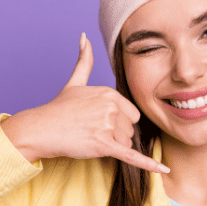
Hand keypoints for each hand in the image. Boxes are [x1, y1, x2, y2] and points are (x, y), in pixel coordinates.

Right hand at [1, 32, 169, 173]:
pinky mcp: (104, 145)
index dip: (118, 122)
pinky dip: (149, 164)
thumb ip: (84, 59)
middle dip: (116, 135)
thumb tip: (84, 36)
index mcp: (110, 93)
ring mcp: (108, 127)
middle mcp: (111, 107)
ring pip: (127, 143)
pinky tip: (164, 170)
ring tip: (91, 140)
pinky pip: (132, 156)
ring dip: (113, 147)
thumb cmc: (58, 109)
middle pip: (130, 129)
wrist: (42, 129)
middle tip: (93, 132)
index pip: (131, 114)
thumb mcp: (75, 81)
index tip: (99, 122)